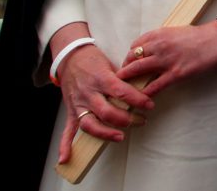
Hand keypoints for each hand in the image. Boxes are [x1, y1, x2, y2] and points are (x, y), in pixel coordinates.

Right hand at [54, 41, 152, 163]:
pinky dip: (66, 145)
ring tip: (120, 137)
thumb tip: (143, 87)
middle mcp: (89, 93)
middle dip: (126, 119)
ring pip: (90, 123)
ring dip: (105, 133)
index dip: (137, 100)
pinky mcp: (71, 111)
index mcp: (101, 79)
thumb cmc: (94, 60)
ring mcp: (79, 104)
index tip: (150, 105)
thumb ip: (123, 78)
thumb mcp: (111, 64)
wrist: (70, 57)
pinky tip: (66, 159)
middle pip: (107, 112)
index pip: (121, 92)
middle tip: (142, 121)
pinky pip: (68, 130)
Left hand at [115, 22, 216, 98]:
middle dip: (124, 69)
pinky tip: (141, 98)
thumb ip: (161, 40)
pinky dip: (145, 93)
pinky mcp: (176, 73)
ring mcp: (166, 60)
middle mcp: (159, 46)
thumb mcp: (176, 31)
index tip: (129, 63)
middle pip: (132, 58)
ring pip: (138, 70)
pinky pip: (154, 86)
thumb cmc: (199, 36)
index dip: (129, 56)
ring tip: (123, 89)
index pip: (135, 45)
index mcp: (159, 34)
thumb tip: (149, 51)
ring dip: (128, 81)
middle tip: (121, 78)